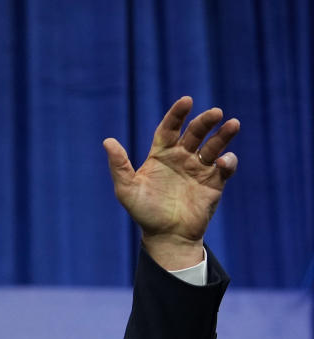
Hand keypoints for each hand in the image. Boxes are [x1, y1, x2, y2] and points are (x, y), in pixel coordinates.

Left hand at [103, 97, 239, 269]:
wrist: (166, 237)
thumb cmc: (144, 213)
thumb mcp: (127, 190)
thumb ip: (119, 166)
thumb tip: (107, 141)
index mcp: (161, 154)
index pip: (170, 128)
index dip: (177, 114)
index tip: (186, 101)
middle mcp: (181, 157)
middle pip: (195, 132)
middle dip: (205, 121)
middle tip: (214, 113)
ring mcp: (199, 168)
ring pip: (214, 145)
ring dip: (223, 134)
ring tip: (232, 124)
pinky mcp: (214, 182)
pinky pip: (224, 167)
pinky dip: (227, 161)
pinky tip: (223, 162)